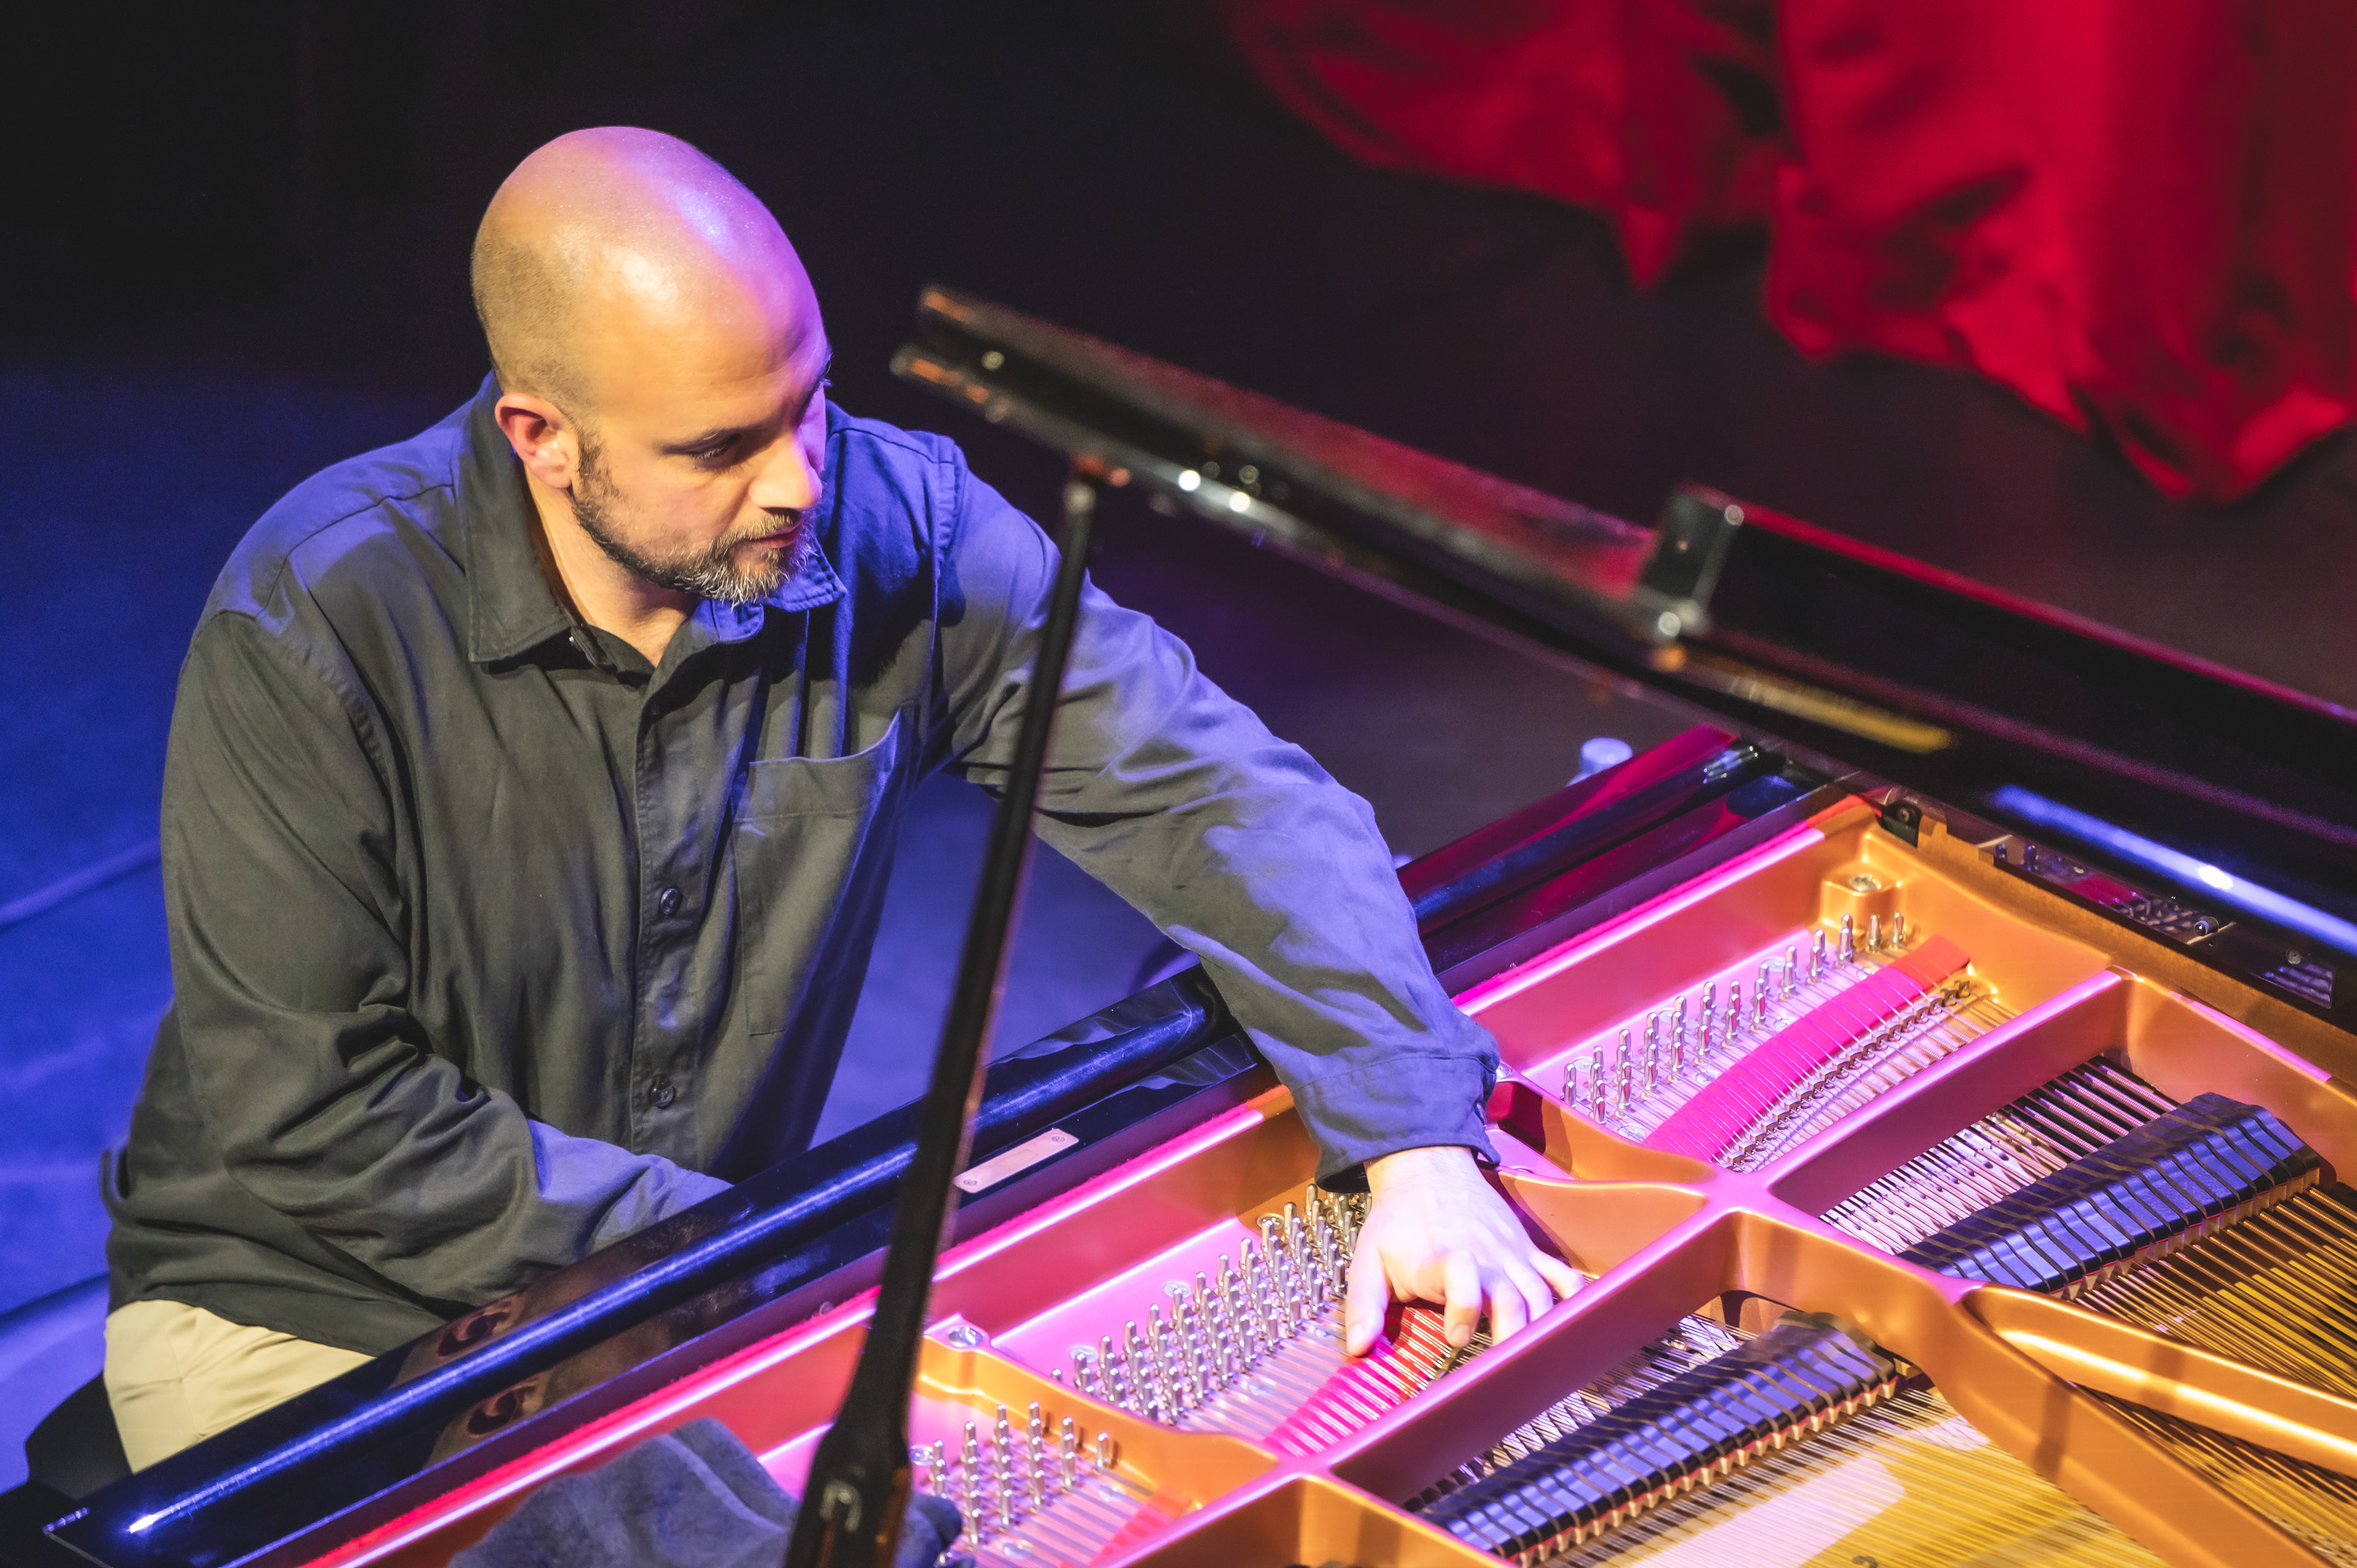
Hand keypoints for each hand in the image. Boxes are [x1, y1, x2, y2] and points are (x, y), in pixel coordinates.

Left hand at [1342, 1144, 1582, 1357]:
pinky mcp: (1528, 1249)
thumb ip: (1363, 1305)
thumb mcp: (1367, 1258)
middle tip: (1497, 1371)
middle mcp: (1485, 1257)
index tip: (1455, 1338)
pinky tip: (1566, 1326)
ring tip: (1526, 1362)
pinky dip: (1572, 1301)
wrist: (1427, 1167)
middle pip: (1513, 1300)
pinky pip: (1562, 1275)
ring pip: (1541, 1296)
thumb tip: (1358, 1349)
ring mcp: (1512, 1253)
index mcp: (1442, 1258)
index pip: (1463, 1277)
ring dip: (1537, 1331)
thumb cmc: (1397, 1221)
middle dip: (1510, 1340)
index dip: (1463, 1310)